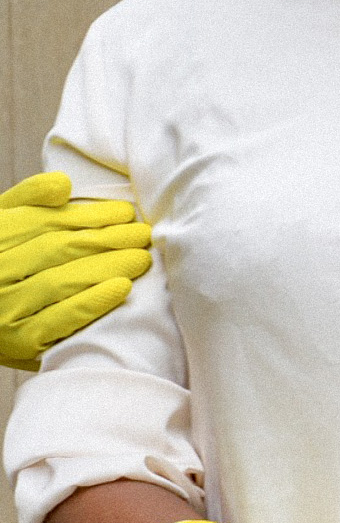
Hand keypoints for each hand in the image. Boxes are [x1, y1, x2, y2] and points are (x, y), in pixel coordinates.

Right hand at [0, 172, 150, 370]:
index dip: (89, 216)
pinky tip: (121, 288)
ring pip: (61, 281)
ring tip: (141, 258)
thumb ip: (29, 200)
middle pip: (58, 250)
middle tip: (143, 235)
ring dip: (107, 267)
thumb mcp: (4, 225)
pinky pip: (59, 319)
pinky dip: (92, 303)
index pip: (44, 223)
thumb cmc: (3, 264)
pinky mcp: (18, 339)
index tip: (125, 213)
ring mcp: (5, 307)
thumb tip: (64, 183)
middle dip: (106, 240)